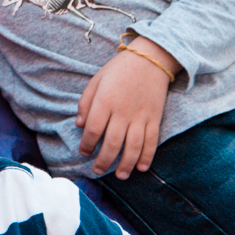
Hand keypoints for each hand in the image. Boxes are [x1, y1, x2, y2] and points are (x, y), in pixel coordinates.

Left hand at [76, 37, 179, 179]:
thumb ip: (86, 103)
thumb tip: (79, 125)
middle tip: (97, 170)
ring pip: (133, 147)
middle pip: (112, 143)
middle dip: (104, 160)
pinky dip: (147, 156)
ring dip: (126, 164)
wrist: (150, 60)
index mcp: (105, 101)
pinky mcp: (155, 119)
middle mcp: (122, 112)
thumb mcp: (96, 81)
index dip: (87, 144)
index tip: (84, 152)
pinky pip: (152, 142)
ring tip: (119, 175)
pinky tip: (142, 167)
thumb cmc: (118, 70)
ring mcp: (141, 117)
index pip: (93, 129)